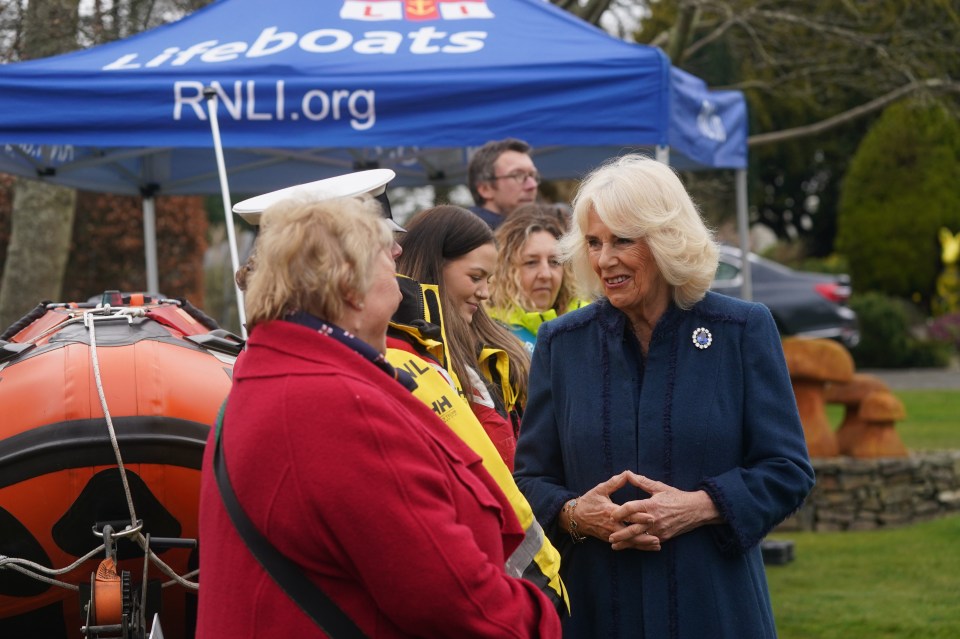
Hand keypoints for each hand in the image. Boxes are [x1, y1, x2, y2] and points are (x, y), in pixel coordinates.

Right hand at [563, 471, 653, 542]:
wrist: (575, 518)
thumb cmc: (589, 502)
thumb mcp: (600, 490)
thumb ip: (614, 482)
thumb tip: (627, 474)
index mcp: (610, 511)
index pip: (627, 515)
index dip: (640, 517)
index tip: (652, 517)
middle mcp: (611, 525)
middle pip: (630, 532)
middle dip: (644, 535)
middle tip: (658, 536)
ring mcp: (610, 534)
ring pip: (629, 541)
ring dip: (643, 544)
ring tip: (657, 545)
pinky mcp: (610, 540)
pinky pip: (625, 544)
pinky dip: (637, 547)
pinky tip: (648, 548)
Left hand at [607, 473, 721, 549]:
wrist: (696, 510)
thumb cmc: (676, 497)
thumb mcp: (659, 487)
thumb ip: (642, 481)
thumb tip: (627, 473)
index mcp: (651, 504)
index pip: (631, 508)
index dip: (620, 512)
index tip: (610, 515)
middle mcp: (654, 519)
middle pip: (633, 528)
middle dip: (620, 534)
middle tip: (609, 537)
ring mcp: (659, 530)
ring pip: (640, 538)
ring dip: (627, 543)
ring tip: (615, 546)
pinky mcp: (664, 537)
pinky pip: (648, 542)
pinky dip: (638, 545)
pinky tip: (630, 547)